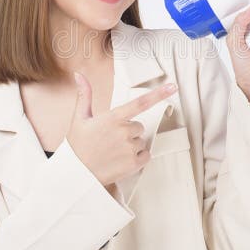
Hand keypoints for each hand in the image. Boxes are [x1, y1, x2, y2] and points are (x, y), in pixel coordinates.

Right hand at [66, 71, 177, 186]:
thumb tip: (78, 75)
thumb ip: (84, 95)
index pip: (140, 103)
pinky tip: (121, 160)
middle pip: (138, 126)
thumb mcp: (79, 118)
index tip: (172, 86)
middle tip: (110, 140)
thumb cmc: (78, 146)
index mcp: (113, 118)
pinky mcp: (134, 163)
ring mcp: (130, 148)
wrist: (77, 174)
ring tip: (113, 151)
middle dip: (128, 131)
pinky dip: (137, 157)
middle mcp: (124, 132)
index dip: (158, 94)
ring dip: (131, 145)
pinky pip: (146, 155)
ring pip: (141, 140)